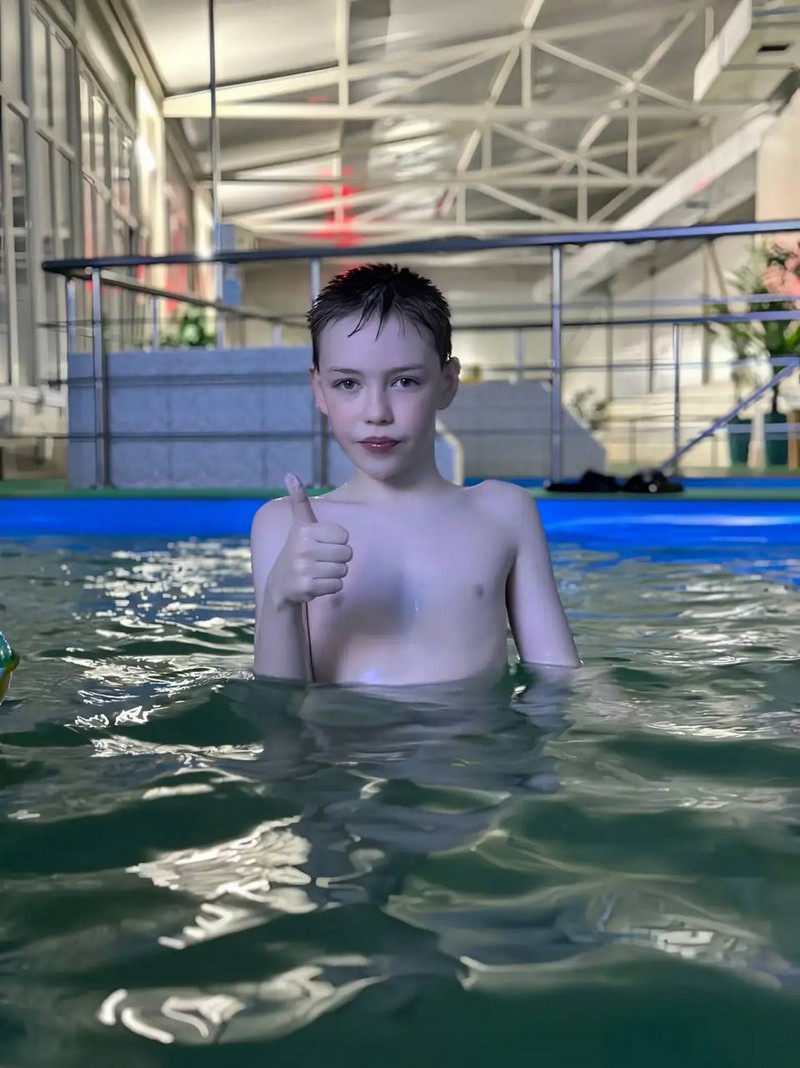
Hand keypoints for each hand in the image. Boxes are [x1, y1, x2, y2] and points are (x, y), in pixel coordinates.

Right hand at [267, 473, 351, 607]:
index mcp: (305, 530)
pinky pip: (338, 586)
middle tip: (322, 560)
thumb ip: (299, 501)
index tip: (323, 544)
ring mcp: (304, 569)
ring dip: (335, 573)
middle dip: (339, 559)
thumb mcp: (300, 525)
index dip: (338, 542)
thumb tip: (290, 475)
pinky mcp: (307, 587)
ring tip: (319, 571)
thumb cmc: (298, 550)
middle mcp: (303, 548)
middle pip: (347, 554)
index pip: (345, 536)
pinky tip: (317, 583)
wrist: (280, 584)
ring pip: (343, 571)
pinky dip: (331, 587)